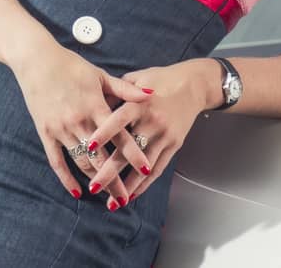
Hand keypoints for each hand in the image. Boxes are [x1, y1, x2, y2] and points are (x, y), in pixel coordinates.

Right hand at [11, 41, 152, 207]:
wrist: (36, 60)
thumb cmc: (71, 65)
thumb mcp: (100, 75)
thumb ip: (125, 89)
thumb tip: (150, 94)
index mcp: (95, 106)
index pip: (120, 136)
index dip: (134, 154)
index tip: (146, 170)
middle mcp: (79, 121)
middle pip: (101, 157)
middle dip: (115, 179)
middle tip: (126, 197)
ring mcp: (61, 128)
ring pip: (81, 162)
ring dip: (95, 180)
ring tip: (108, 195)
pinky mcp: (46, 132)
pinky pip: (56, 161)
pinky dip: (66, 179)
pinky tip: (76, 192)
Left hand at [82, 58, 214, 207]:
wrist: (194, 85)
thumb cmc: (160, 80)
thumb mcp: (136, 79)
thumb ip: (115, 93)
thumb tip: (93, 107)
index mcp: (140, 103)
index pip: (118, 120)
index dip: (103, 134)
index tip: (87, 147)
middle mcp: (152, 121)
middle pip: (129, 151)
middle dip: (111, 171)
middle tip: (94, 187)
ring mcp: (165, 136)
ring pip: (144, 166)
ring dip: (128, 186)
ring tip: (113, 201)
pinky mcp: (174, 145)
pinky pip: (158, 168)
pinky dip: (145, 184)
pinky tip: (132, 195)